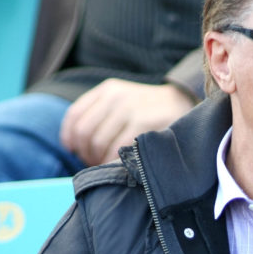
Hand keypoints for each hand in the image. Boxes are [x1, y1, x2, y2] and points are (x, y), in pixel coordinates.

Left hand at [60, 78, 193, 165]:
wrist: (183, 102)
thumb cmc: (150, 108)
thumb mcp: (123, 100)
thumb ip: (100, 113)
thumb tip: (73, 143)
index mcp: (107, 90)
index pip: (74, 116)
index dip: (69, 138)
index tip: (74, 150)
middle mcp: (115, 97)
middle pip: (84, 132)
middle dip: (85, 152)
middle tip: (94, 161)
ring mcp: (129, 109)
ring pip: (98, 142)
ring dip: (98, 159)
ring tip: (107, 164)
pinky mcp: (142, 123)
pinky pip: (116, 149)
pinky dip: (112, 161)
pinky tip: (118, 164)